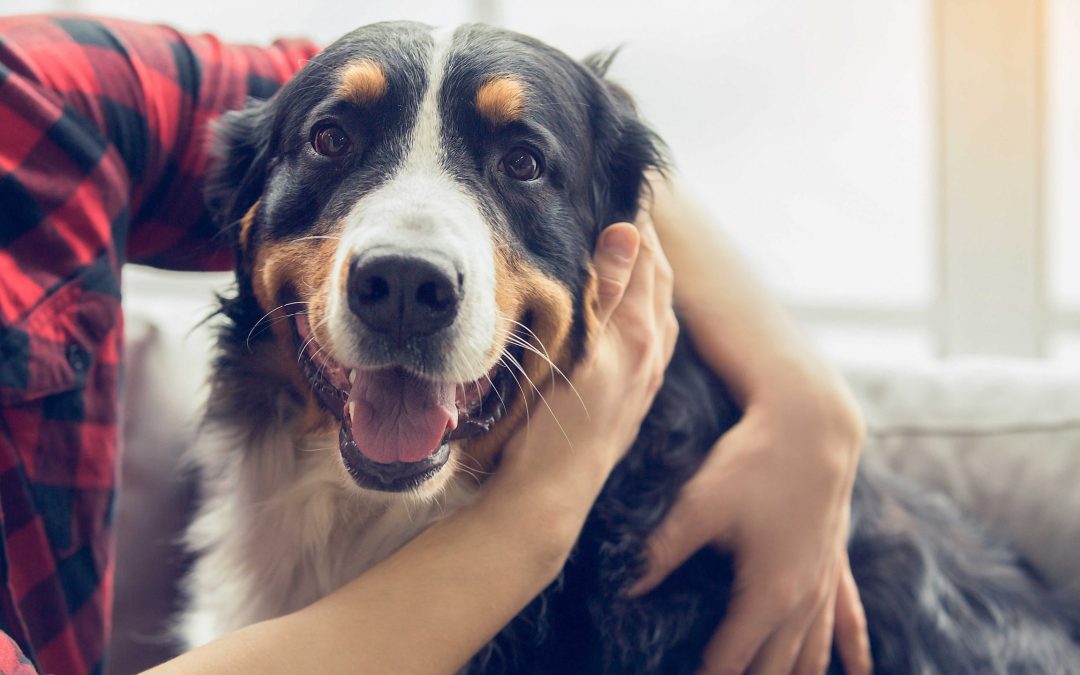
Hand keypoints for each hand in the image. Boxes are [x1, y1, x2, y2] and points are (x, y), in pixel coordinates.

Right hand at [495, 212, 678, 511]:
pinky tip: (635, 321)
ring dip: (651, 280)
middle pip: (660, 285)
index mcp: (639, 336)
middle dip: (649, 246)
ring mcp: (643, 382)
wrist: (548, 496)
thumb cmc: (552, 425)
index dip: (639, 224)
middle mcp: (651, 356)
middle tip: (633, 211)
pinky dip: (648, 314)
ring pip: (659, 315)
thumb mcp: (577, 350)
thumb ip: (606, 291)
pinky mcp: (633, 403)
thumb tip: (627, 232)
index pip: (647, 262)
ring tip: (636, 254)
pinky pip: (654, 344)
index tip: (628, 190)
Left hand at [629, 363, 871, 674]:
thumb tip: (624, 589)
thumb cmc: (751, 461)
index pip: (730, 660)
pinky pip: (847, 622)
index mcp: (767, 594)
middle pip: (774, 668)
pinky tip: (856, 673)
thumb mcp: (697, 505)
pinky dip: (848, 653)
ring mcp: (823, 583)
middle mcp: (802, 599)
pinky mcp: (835, 563)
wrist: (813, 423)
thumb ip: (660, 552)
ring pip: (811, 653)